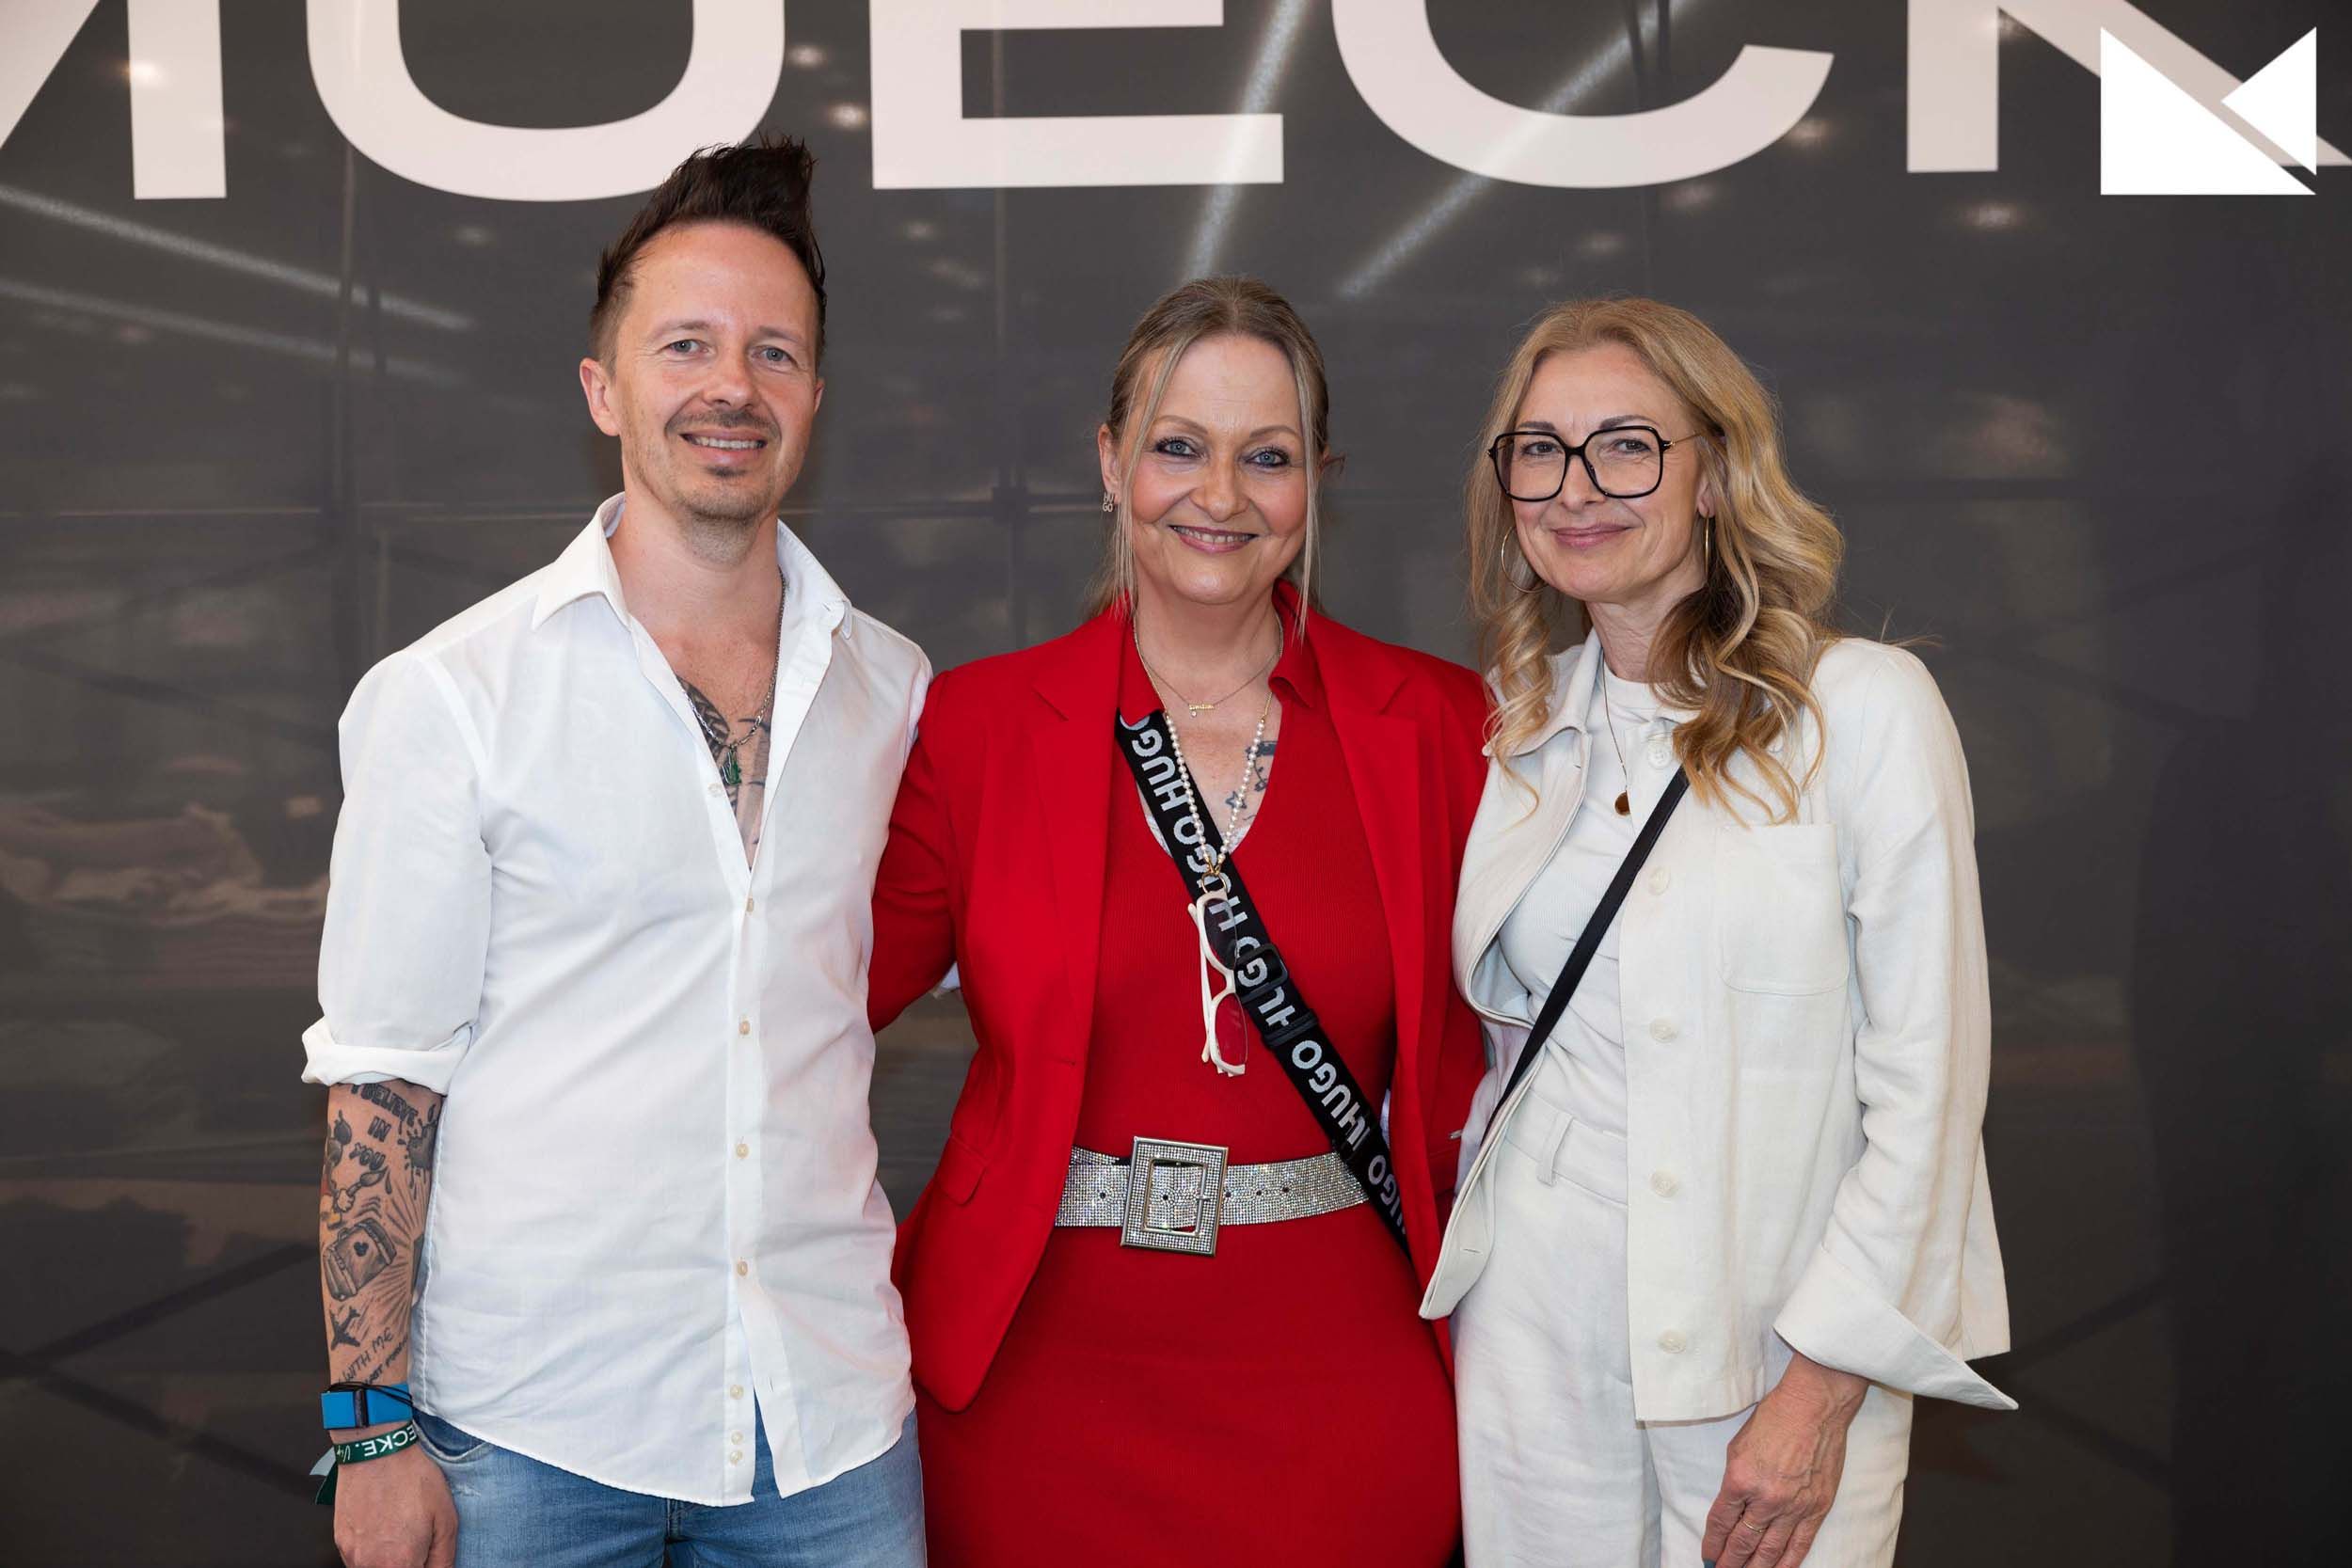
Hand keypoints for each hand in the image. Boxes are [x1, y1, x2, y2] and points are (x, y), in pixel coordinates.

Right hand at [333, 1440, 456, 1567]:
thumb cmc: (410, 1478)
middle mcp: (372, 1564)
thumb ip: (443, 1557)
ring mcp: (353, 1555)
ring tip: (399, 1533)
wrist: (376, 1452)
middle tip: (416, 1540)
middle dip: (409, 1563)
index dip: (425, 1566)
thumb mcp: (445, 1518)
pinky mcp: (341, 1543)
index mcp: (401, 1563)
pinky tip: (383, 1530)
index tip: (426, 1555)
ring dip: (389, 1561)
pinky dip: (373, 1553)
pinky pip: (358, 1560)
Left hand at [1699, 1353, 1867, 1567]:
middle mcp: (1766, 1498)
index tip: (1707, 1556)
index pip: (1721, 1522)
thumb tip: (1732, 1508)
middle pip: (1743, 1541)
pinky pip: (1799, 1545)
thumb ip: (1735, 1481)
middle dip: (1729, 1562)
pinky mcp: (1817, 1509)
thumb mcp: (1738, 1446)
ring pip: (1770, 1550)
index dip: (1712, 1543)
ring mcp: (1794, 1507)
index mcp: (1740, 1480)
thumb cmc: (1774, 1419)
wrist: (1814, 1407)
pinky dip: (1787, 1563)